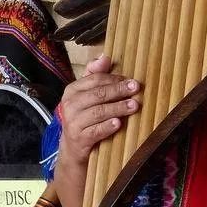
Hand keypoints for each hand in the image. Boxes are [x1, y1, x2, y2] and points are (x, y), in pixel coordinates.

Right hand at [57, 54, 139, 169]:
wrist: (73, 149)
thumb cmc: (84, 118)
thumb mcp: (86, 96)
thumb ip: (95, 76)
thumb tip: (105, 57)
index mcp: (72, 90)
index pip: (95, 80)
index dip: (114, 79)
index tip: (131, 80)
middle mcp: (70, 105)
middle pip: (98, 94)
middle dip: (119, 90)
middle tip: (136, 88)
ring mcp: (73, 122)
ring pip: (98, 112)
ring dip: (118, 108)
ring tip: (134, 106)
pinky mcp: (79, 139)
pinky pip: (95, 131)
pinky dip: (107, 127)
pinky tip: (119, 123)